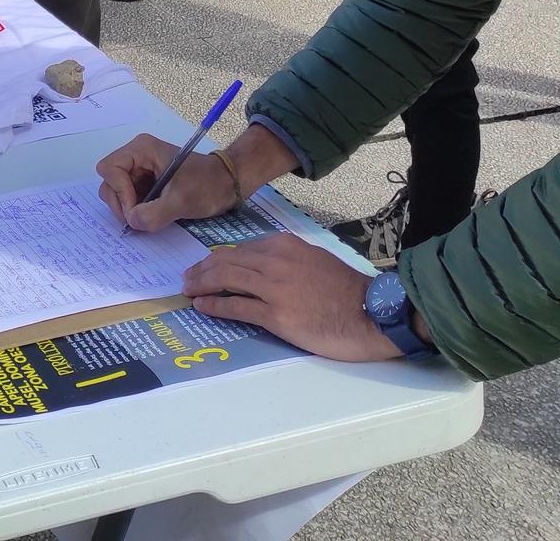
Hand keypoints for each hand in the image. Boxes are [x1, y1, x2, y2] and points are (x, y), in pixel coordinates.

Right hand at [97, 134, 241, 231]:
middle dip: (121, 203)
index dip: (120, 192)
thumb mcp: (181, 201)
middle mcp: (137, 156)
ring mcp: (141, 169)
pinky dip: (136, 210)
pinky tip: (151, 217)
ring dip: (128, 209)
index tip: (136, 211)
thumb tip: (131, 222)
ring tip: (147, 220)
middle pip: (110, 181)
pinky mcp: (146, 182)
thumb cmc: (208, 185)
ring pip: (117, 192)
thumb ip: (153, 214)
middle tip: (139, 220)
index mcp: (142, 149)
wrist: (229, 184)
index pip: (110, 169)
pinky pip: (130, 197)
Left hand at [182, 234, 404, 361]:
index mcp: (285, 245)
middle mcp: (275, 261)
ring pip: (226, 279)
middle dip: (202, 269)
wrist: (372, 313)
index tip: (206, 265)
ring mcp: (274, 288)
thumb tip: (263, 267)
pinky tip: (202, 306)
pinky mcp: (276, 314)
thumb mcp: (315, 260)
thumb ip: (287, 259)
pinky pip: (236, 306)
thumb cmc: (347, 291)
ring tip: (188, 290)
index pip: (241, 249)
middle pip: (227, 261)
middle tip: (187, 278)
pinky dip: (214, 305)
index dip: (219, 258)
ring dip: (201, 284)